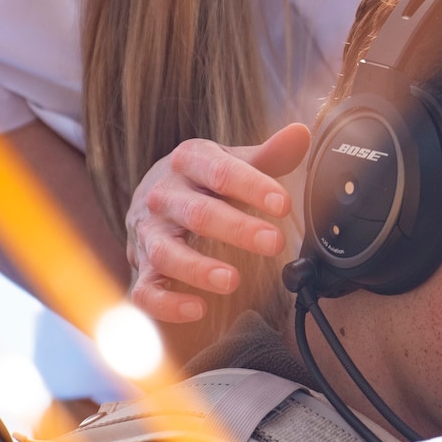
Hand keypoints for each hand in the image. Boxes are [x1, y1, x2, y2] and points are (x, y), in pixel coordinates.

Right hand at [125, 123, 310, 323]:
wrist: (151, 197)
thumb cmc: (201, 180)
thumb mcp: (230, 161)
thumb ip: (267, 155)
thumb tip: (301, 133)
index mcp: (188, 162)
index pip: (220, 171)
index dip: (252, 186)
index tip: (283, 203)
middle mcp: (163, 196)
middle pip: (197, 213)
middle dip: (237, 229)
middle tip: (274, 243)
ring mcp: (148, 234)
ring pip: (166, 253)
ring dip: (198, 268)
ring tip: (232, 280)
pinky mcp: (141, 269)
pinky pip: (145, 291)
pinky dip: (167, 304)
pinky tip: (197, 309)